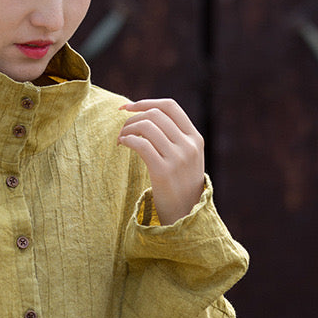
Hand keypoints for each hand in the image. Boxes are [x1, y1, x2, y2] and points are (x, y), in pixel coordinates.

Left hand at [118, 98, 204, 224]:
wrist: (186, 214)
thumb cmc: (180, 183)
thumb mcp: (187, 157)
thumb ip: (175, 137)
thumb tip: (146, 114)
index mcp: (195, 138)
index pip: (170, 106)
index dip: (146, 102)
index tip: (127, 107)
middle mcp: (188, 145)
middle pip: (155, 115)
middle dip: (132, 117)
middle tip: (122, 129)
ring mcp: (177, 158)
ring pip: (146, 127)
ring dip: (127, 129)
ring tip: (121, 139)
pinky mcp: (163, 171)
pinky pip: (141, 144)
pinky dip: (128, 140)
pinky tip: (122, 145)